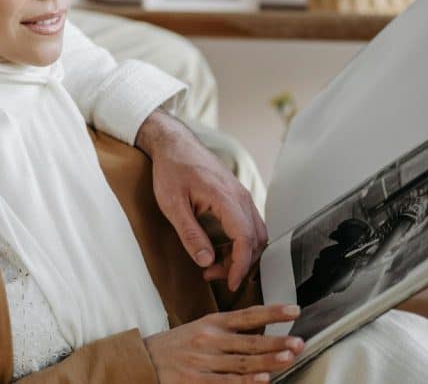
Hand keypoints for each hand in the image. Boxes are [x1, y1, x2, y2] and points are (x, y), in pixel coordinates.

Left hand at [136, 110, 266, 291]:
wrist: (173, 143)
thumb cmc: (171, 169)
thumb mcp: (172, 204)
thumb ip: (190, 234)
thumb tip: (206, 261)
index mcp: (226, 198)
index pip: (245, 239)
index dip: (240, 265)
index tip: (230, 283)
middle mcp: (241, 196)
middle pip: (255, 239)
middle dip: (239, 264)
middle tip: (214, 276)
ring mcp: (241, 195)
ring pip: (255, 233)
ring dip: (240, 254)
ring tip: (213, 266)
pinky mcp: (237, 196)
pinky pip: (248, 224)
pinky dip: (239, 242)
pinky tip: (218, 250)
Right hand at [144, 304, 303, 382]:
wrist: (142, 361)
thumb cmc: (174, 347)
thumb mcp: (198, 329)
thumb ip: (226, 331)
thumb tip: (258, 331)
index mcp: (211, 323)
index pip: (247, 315)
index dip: (272, 312)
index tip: (294, 310)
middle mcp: (209, 339)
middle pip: (250, 341)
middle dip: (277, 341)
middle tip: (299, 341)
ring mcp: (204, 361)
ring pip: (243, 362)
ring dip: (268, 361)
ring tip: (289, 357)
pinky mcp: (196, 382)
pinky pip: (226, 382)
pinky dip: (246, 383)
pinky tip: (263, 380)